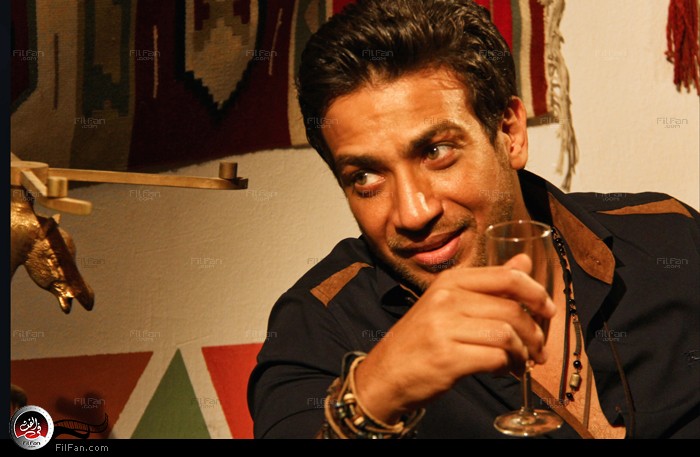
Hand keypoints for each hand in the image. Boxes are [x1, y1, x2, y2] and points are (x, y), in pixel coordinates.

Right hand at [354, 253, 555, 422]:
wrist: (385, 373)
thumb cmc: (421, 339)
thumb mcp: (449, 303)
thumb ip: (488, 284)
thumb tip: (524, 262)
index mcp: (450, 281)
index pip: (506, 277)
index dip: (536, 293)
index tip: (548, 310)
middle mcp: (446, 299)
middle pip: (512, 309)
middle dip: (535, 332)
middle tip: (539, 349)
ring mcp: (445, 328)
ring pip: (507, 334)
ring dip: (523, 352)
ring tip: (522, 362)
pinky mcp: (447, 357)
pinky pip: (496, 358)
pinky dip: (509, 367)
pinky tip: (505, 370)